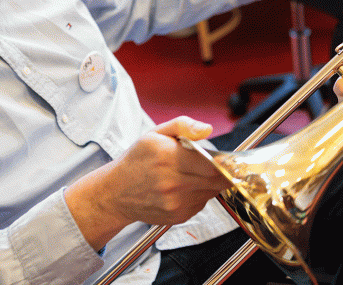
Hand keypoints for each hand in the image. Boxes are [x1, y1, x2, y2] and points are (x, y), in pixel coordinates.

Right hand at [65, 116, 230, 249]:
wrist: (115, 193)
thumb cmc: (136, 161)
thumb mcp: (155, 134)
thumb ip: (183, 126)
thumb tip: (206, 129)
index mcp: (168, 158)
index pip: (212, 164)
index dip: (224, 162)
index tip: (226, 158)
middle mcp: (172, 183)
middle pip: (217, 180)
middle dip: (222, 171)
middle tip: (218, 164)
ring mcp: (176, 203)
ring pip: (211, 192)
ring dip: (210, 183)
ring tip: (194, 174)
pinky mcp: (178, 216)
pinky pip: (202, 203)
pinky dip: (200, 194)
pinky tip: (185, 187)